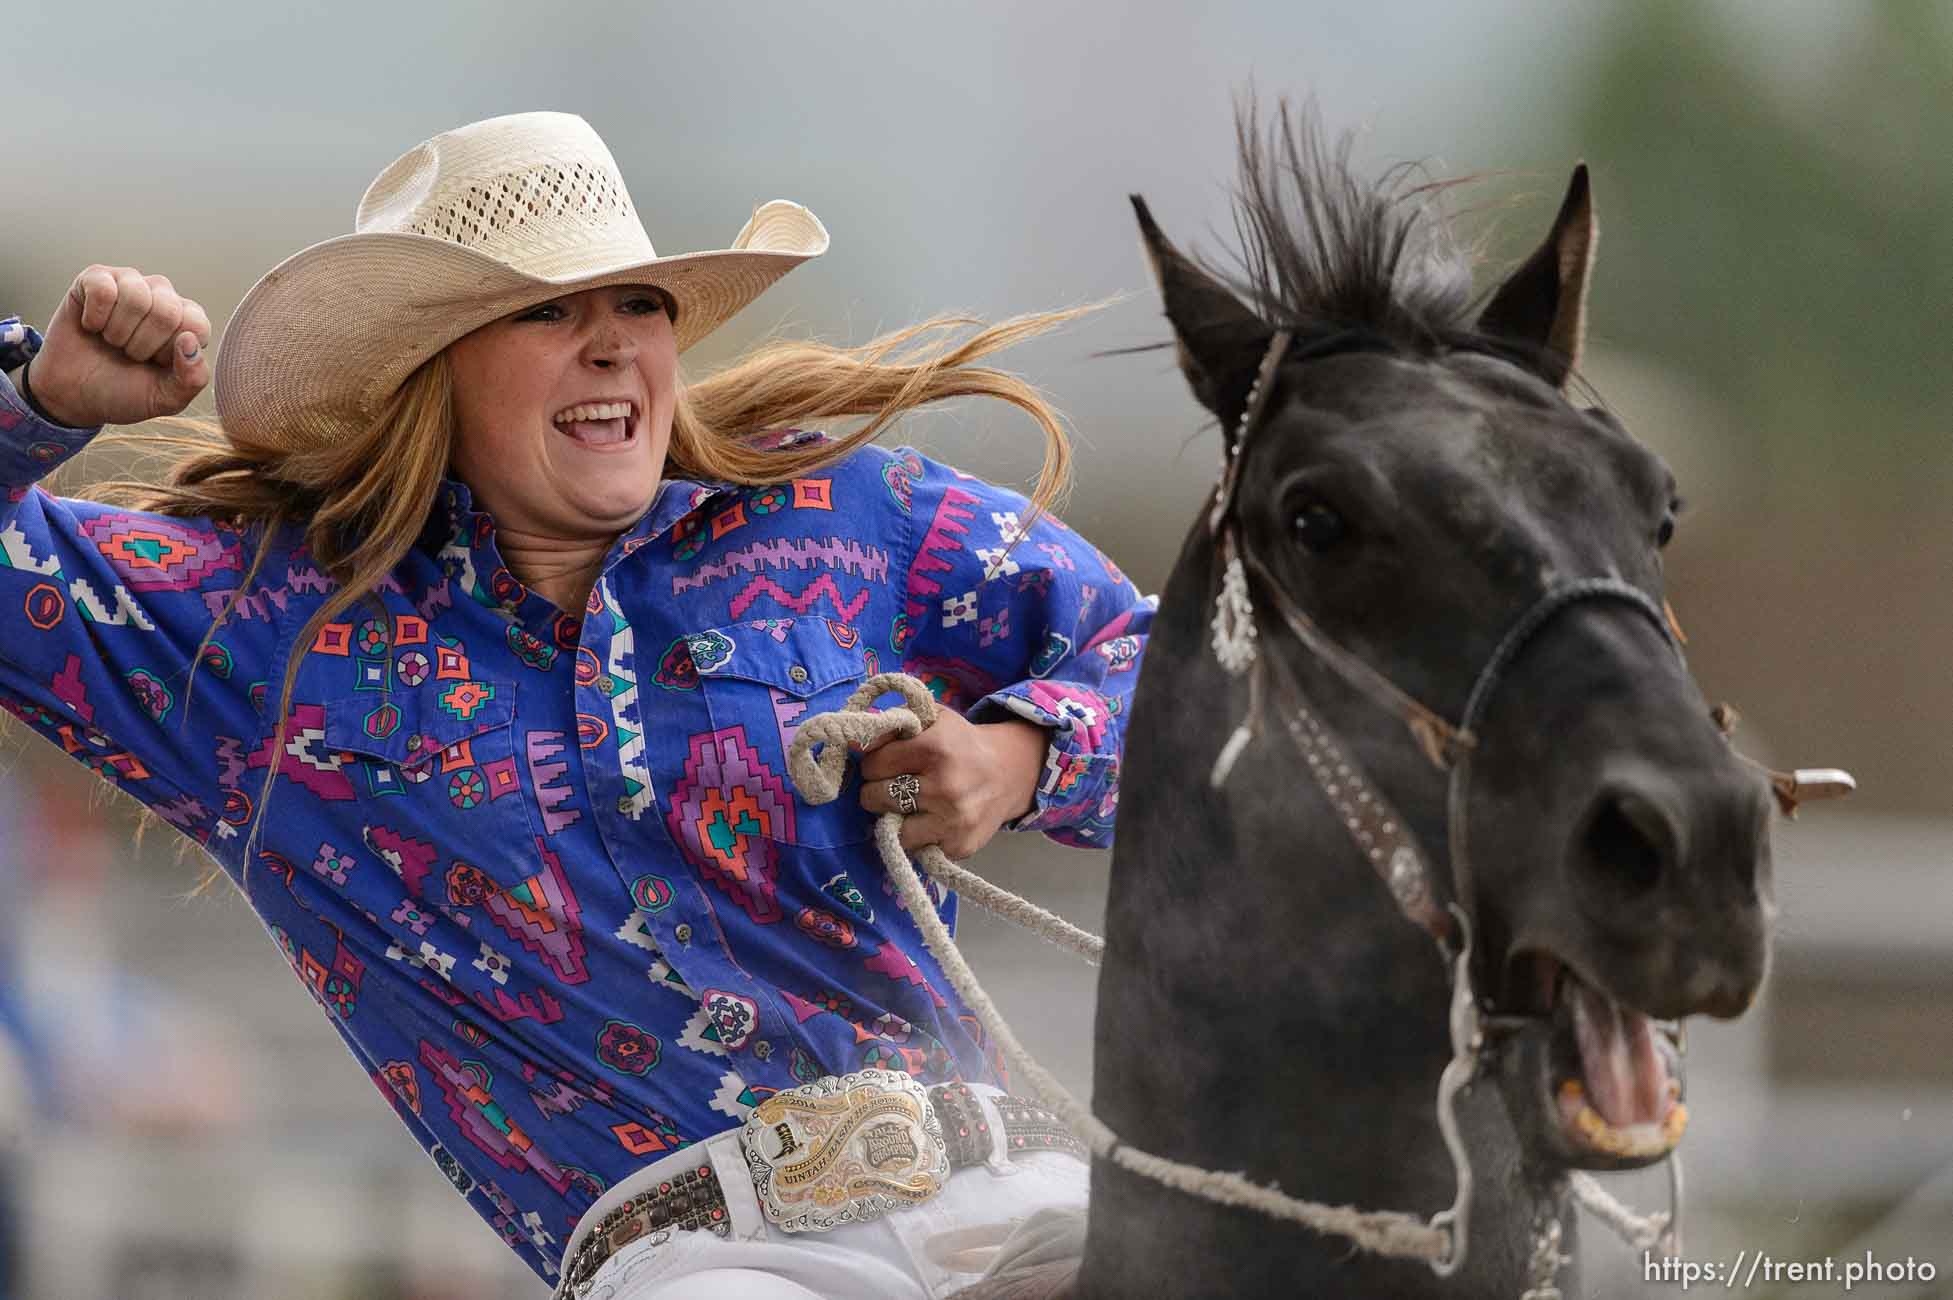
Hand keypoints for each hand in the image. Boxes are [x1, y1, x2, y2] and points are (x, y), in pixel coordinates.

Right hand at [27, 266, 211, 426]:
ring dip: (117, 332)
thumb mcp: (166, 399)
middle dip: (141, 345)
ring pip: (136, 297)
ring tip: (111, 341)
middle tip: (128, 354)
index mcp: (189, 323)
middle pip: (167, 311)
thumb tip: (189, 340)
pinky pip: (103, 289)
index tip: (153, 364)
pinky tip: (92, 326)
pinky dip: (94, 317)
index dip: (168, 353)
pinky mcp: (96, 277)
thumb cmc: (123, 393)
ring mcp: (131, 283)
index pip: (196, 326)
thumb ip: (192, 378)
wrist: (73, 394)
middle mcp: (165, 297)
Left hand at [859, 711, 1048, 858]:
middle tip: (895, 785)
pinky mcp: (959, 845)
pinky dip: (917, 837)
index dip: (874, 764)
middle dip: (879, 791)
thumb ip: (893, 724)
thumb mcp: (932, 719)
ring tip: (910, 805)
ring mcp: (952, 820)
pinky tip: (931, 821)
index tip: (886, 764)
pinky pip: (915, 848)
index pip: (872, 765)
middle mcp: (944, 786)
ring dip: (894, 818)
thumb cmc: (961, 743)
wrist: (1010, 772)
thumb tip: (855, 742)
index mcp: (934, 748)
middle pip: (874, 798)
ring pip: (892, 829)